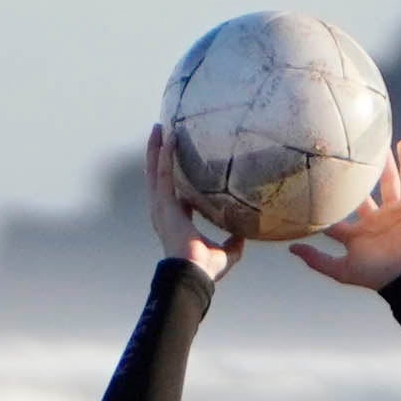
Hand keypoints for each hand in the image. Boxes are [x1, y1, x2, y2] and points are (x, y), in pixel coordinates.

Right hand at [143, 127, 237, 278]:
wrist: (194, 272)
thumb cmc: (207, 267)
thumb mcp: (226, 251)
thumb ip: (234, 242)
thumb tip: (245, 235)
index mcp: (177, 220)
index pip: (175, 192)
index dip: (177, 177)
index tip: (181, 162)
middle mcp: (165, 211)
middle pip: (159, 175)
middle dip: (159, 155)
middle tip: (161, 134)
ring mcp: (161, 206)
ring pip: (155, 170)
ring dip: (156, 149)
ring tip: (159, 128)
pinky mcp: (163, 203)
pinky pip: (163, 173)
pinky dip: (164, 155)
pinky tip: (168, 138)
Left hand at [295, 140, 400, 287]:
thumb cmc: (376, 276)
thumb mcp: (341, 270)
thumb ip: (316, 260)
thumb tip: (291, 248)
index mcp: (358, 233)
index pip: (338, 213)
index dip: (326, 201)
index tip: (311, 181)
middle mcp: (374, 219)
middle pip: (362, 192)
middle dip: (354, 176)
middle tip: (341, 153)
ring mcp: (392, 212)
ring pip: (386, 182)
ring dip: (382, 163)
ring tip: (374, 142)